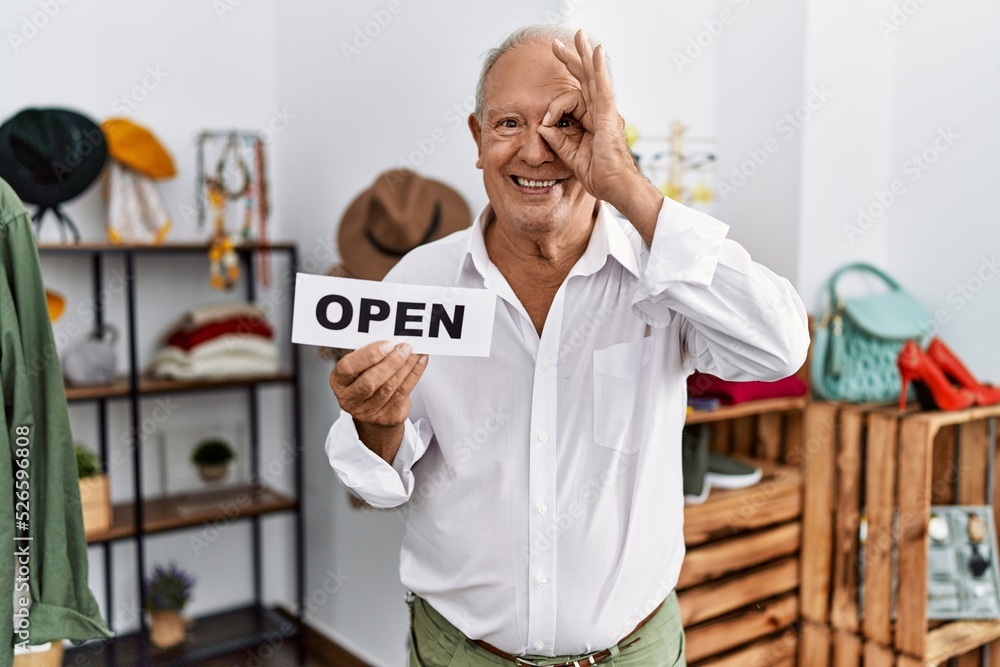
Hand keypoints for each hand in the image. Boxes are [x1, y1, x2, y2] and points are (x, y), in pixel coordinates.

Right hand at [329, 340, 427, 429]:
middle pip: (370, 382)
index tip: (387, 344)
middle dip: (390, 362)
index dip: (368, 356)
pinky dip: (414, 374)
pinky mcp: (388, 417)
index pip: (348, 368)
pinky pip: (404, 392)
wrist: (375, 413)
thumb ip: (370, 356)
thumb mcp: (360, 368)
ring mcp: (368, 412)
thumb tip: (393, 339)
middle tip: (404, 347)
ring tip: (414, 351)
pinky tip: (420, 361)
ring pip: (390, 386)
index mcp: (339, 382)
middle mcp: (350, 399)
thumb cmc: (367, 380)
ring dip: (406, 366)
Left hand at [538, 31, 661, 241]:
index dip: (556, 101)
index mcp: (593, 120)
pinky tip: (596, 52)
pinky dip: (599, 69)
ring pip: (594, 78)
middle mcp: (601, 112)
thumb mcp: (571, 156)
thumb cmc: (601, 176)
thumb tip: (542, 127)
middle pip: (586, 79)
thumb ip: (558, 141)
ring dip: (584, 55)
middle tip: (558, 43)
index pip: (574, 98)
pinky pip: (603, 88)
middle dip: (573, 59)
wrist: (617, 188)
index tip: (544, 120)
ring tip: (577, 36)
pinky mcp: (608, 117)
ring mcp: (607, 113)